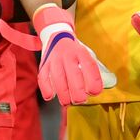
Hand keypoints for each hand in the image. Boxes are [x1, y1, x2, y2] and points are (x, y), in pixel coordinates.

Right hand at [0, 6, 114, 105]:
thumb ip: (91, 71)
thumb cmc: (74, 52)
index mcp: (81, 52)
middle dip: (77, 91)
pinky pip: (43, 78)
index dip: (93, 81)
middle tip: (80, 100)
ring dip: (63, 93)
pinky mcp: (44, 65)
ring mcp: (54, 59)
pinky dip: (46, 89)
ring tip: (67, 102)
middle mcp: (68, 55)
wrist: (56, 36)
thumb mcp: (86, 55)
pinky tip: (50, 96)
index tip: (94, 92)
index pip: (89, 66)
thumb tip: (96, 91)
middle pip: (74, 74)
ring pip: (58, 78)